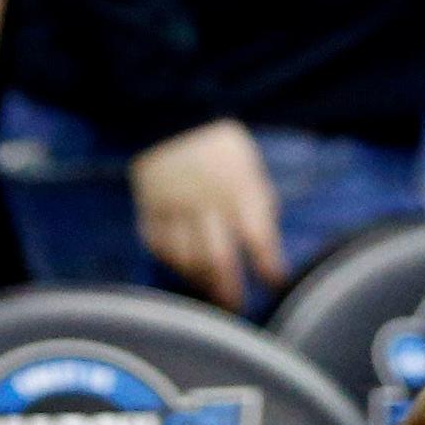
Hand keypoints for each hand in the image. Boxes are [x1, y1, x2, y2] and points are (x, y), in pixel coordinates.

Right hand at [132, 119, 285, 312]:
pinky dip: (177, 263)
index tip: (274, 281)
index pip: (258, 238)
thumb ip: (256, 200)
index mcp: (238, 187)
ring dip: (203, 281)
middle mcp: (206, 203)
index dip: (268, 266)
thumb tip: (265, 241)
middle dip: (231, 291)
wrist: (168, 118)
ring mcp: (174, 210)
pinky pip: (162, 250)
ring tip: (214, 291)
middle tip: (238, 306)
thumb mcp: (248, 164)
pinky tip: (188, 267)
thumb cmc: (219, 145)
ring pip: (189, 261)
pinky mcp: (149, 213)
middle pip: (220, 260)